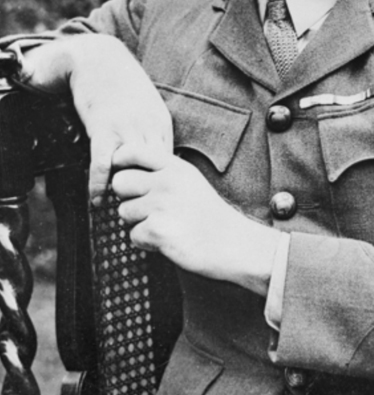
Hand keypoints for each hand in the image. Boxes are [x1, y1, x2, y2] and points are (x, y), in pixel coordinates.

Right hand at [22, 34, 172, 201]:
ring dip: (127, 194)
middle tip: (145, 220)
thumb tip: (151, 161)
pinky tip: (97, 199)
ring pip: (133, 170)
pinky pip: (103, 163)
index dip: (162, 188)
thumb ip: (149, 134)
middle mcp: (149, 128)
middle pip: (156, 172)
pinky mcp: (104, 127)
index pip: (168, 165)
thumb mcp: (145, 109)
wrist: (98, 57)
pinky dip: (100, 184)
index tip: (160, 208)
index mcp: (161, 125)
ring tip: (122, 216)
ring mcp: (128, 128)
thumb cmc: (120, 85)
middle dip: (152, 196)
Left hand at [112, 150, 280, 295]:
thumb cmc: (207, 214)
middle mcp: (167, 181)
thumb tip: (123, 174)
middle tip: (147, 208)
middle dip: (128, 197)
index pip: (131, 151)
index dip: (120, 163)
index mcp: (175, 166)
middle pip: (120, 182)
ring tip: (165, 224)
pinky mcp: (158, 231)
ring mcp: (162, 205)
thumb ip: (161, 172)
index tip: (127, 176)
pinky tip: (168, 239)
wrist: (233, 244)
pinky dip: (147, 242)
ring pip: (124, 212)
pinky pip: (133, 236)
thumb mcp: (189, 181)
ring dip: (138, 222)